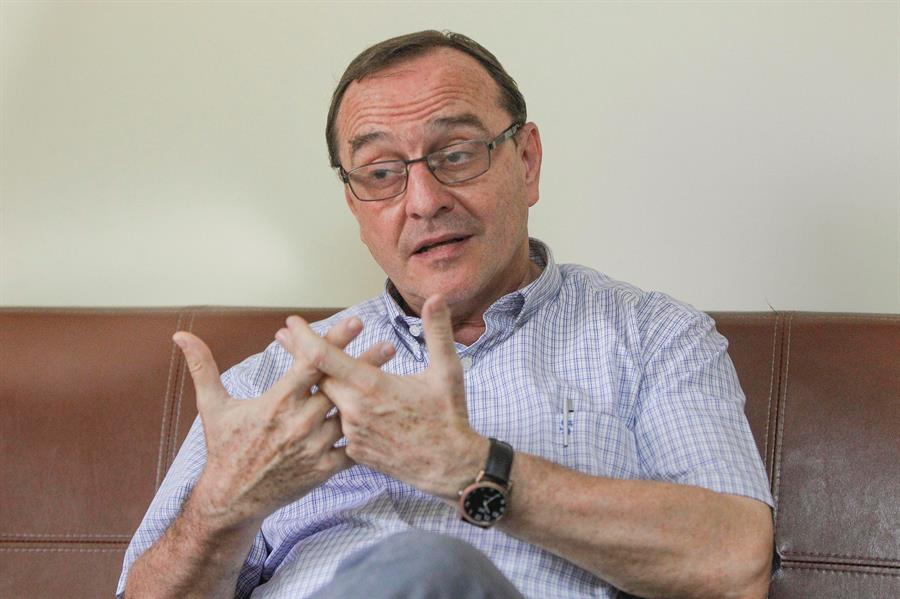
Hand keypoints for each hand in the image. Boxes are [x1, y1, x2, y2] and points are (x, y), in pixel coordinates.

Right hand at [173, 316, 392, 528]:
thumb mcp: (212, 406)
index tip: (354, 322)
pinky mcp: (323, 469)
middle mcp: (298, 423)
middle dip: (363, 365)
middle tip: (388, 347)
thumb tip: (180, 336)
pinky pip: (352, 450)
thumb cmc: (224, 448)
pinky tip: (385, 422)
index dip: (332, 341)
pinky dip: (366, 436)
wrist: (231, 500)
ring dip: (369, 398)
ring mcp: (313, 447)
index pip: (310, 364)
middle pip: (338, 387)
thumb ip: (202, 367)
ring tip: (393, 380)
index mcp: (276, 402)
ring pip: (349, 416)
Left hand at [278, 296, 488, 500]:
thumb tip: (437, 298)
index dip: (304, 338)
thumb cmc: (449, 416)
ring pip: (326, 402)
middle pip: (316, 378)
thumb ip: (437, 331)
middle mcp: (354, 410)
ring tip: (306, 366)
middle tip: (284, 337)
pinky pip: (338, 424)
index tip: (290, 323)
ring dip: (318, 382)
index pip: (324, 357)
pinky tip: (334, 401)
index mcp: (371, 386)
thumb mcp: (448, 370)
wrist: (450, 467)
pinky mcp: (354, 451)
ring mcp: (352, 433)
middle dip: (300, 355)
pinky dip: (335, 408)